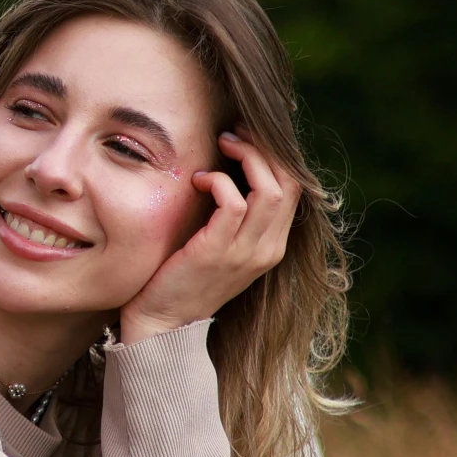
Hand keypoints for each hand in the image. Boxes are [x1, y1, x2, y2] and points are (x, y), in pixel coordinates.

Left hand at [119, 131, 301, 343]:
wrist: (162, 324)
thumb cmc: (184, 277)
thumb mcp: (222, 246)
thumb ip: (236, 216)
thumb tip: (233, 167)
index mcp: (272, 247)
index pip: (294, 189)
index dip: (276, 155)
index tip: (248, 135)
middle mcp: (267, 250)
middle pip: (289, 183)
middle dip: (265, 148)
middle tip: (236, 131)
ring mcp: (245, 253)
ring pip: (269, 190)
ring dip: (247, 156)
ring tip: (222, 144)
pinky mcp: (217, 252)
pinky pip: (233, 203)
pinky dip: (217, 181)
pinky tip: (199, 179)